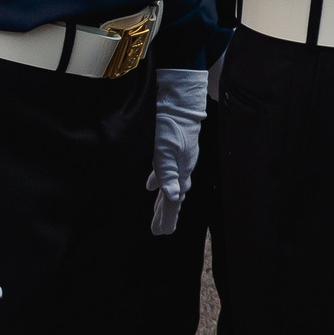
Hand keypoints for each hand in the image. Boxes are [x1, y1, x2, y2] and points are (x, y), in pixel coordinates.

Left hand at [146, 68, 207, 236]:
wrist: (179, 101)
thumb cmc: (170, 126)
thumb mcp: (166, 151)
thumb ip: (168, 175)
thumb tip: (175, 198)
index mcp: (180, 172)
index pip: (174, 201)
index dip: (167, 217)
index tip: (161, 233)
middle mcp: (181, 169)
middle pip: (173, 197)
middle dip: (166, 214)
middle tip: (159, 230)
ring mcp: (179, 159)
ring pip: (171, 185)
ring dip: (163, 200)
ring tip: (157, 213)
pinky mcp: (173, 150)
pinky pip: (166, 173)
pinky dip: (159, 182)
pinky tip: (151, 185)